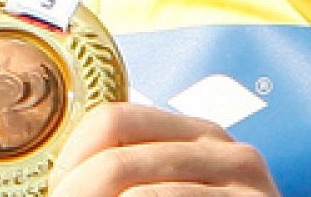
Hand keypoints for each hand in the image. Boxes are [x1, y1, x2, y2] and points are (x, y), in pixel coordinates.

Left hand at [49, 103, 278, 195]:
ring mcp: (245, 187)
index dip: (71, 162)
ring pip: (134, 188)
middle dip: (76, 194)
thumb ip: (138, 175)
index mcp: (199, 136)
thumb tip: (65, 186)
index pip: (110, 120)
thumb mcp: (178, 192)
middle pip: (114, 156)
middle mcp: (226, 151)